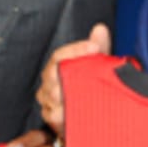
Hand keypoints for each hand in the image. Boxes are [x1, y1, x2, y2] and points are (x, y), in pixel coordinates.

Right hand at [36, 24, 111, 138]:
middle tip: (94, 74)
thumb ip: (98, 47)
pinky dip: (68, 113)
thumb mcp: (96, 65)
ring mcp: (48, 100)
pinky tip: (81, 110)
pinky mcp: (50, 117)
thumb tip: (100, 29)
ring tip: (91, 93)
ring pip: (54, 96)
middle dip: (73, 75)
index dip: (76, 50)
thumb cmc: (89, 86)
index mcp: (56, 66)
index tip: (94, 47)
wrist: (89, 113)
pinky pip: (55, 115)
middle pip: (54, 75)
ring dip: (72, 95)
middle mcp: (48, 82)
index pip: (59, 55)